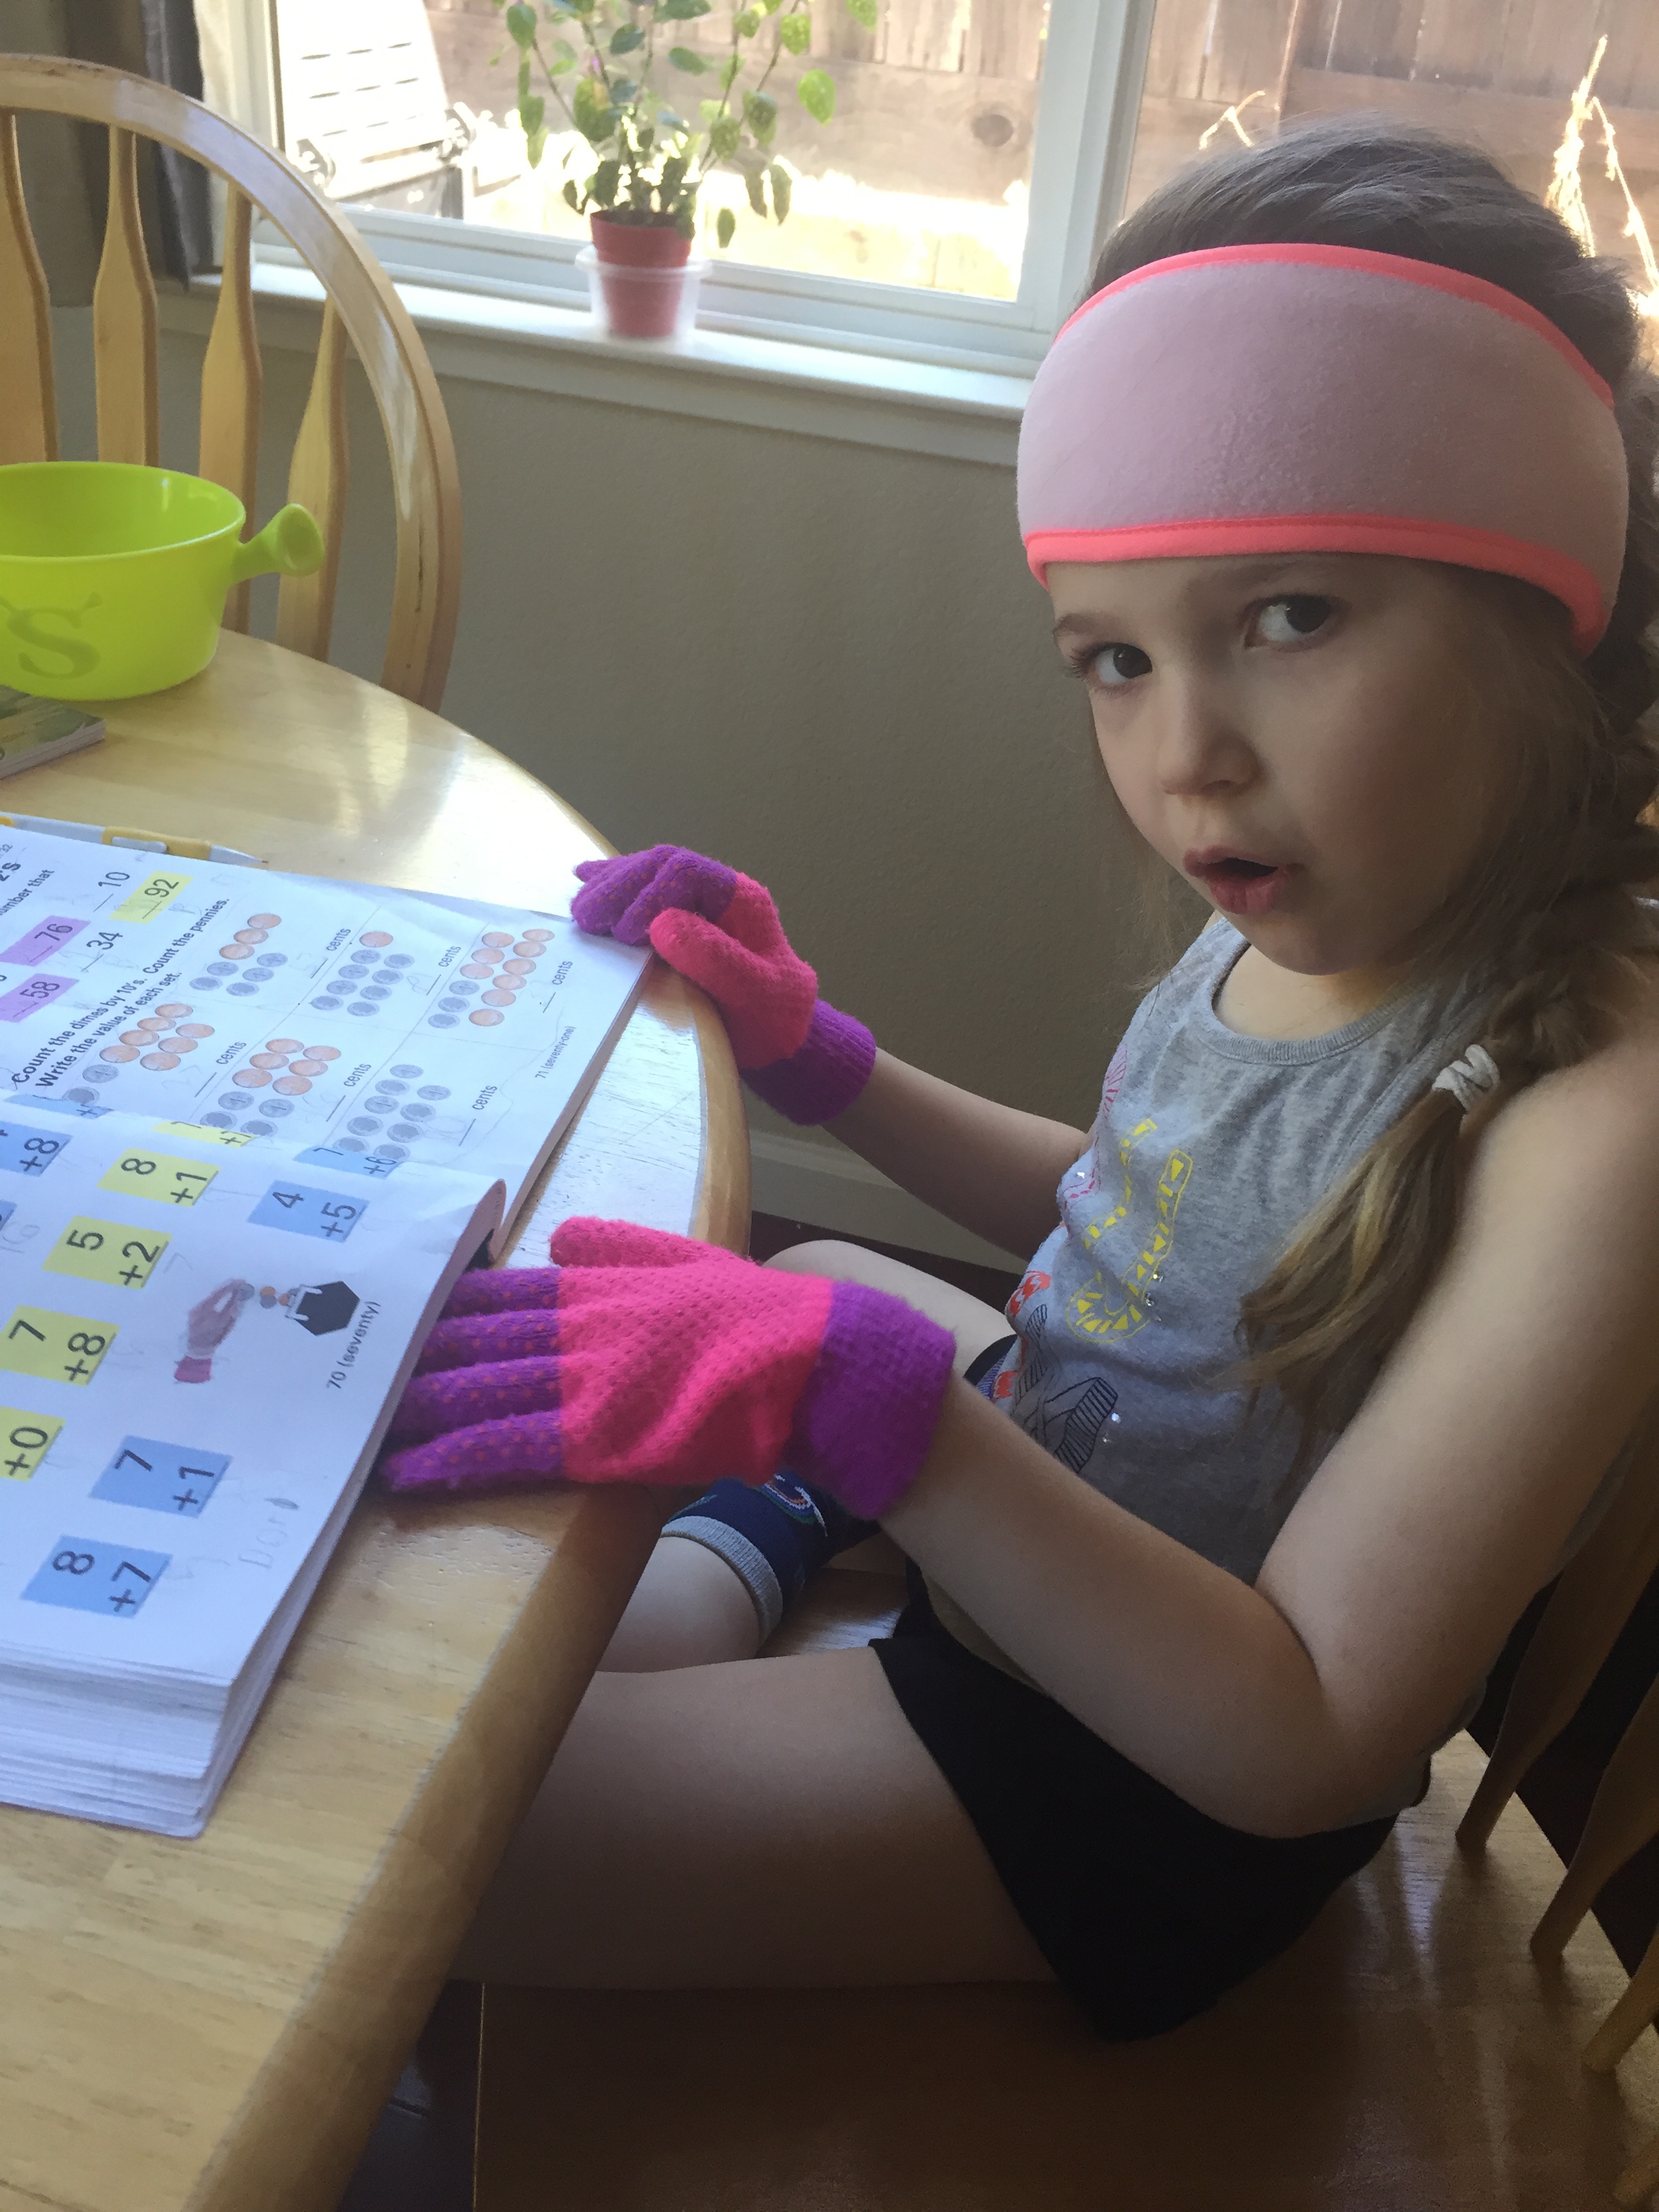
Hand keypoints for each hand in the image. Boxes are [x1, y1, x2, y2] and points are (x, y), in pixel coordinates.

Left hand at [380, 1219, 954, 1514]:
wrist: (816, 1365)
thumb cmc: (757, 1320)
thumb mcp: (689, 1259)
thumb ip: (623, 1245)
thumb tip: (562, 1232)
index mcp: (599, 1281)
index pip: (500, 1292)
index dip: (440, 1308)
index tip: (387, 1313)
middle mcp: (580, 1325)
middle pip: (473, 1341)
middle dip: (405, 1360)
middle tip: (337, 1373)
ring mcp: (587, 1382)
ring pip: (477, 1393)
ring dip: (412, 1412)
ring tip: (352, 1427)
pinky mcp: (602, 1438)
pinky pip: (511, 1449)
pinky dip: (454, 1459)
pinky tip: (407, 1472)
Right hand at [571, 845, 874, 1124]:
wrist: (780, 1033)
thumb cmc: (771, 1015)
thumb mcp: (752, 992)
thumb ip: (715, 959)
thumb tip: (662, 924)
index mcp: (739, 899)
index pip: (686, 871)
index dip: (649, 892)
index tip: (627, 932)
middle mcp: (715, 892)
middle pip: (659, 866)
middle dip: (619, 886)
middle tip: (586, 917)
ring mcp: (695, 903)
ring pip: (646, 874)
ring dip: (609, 886)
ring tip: (580, 911)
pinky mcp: (677, 920)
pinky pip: (641, 891)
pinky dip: (611, 886)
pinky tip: (583, 880)